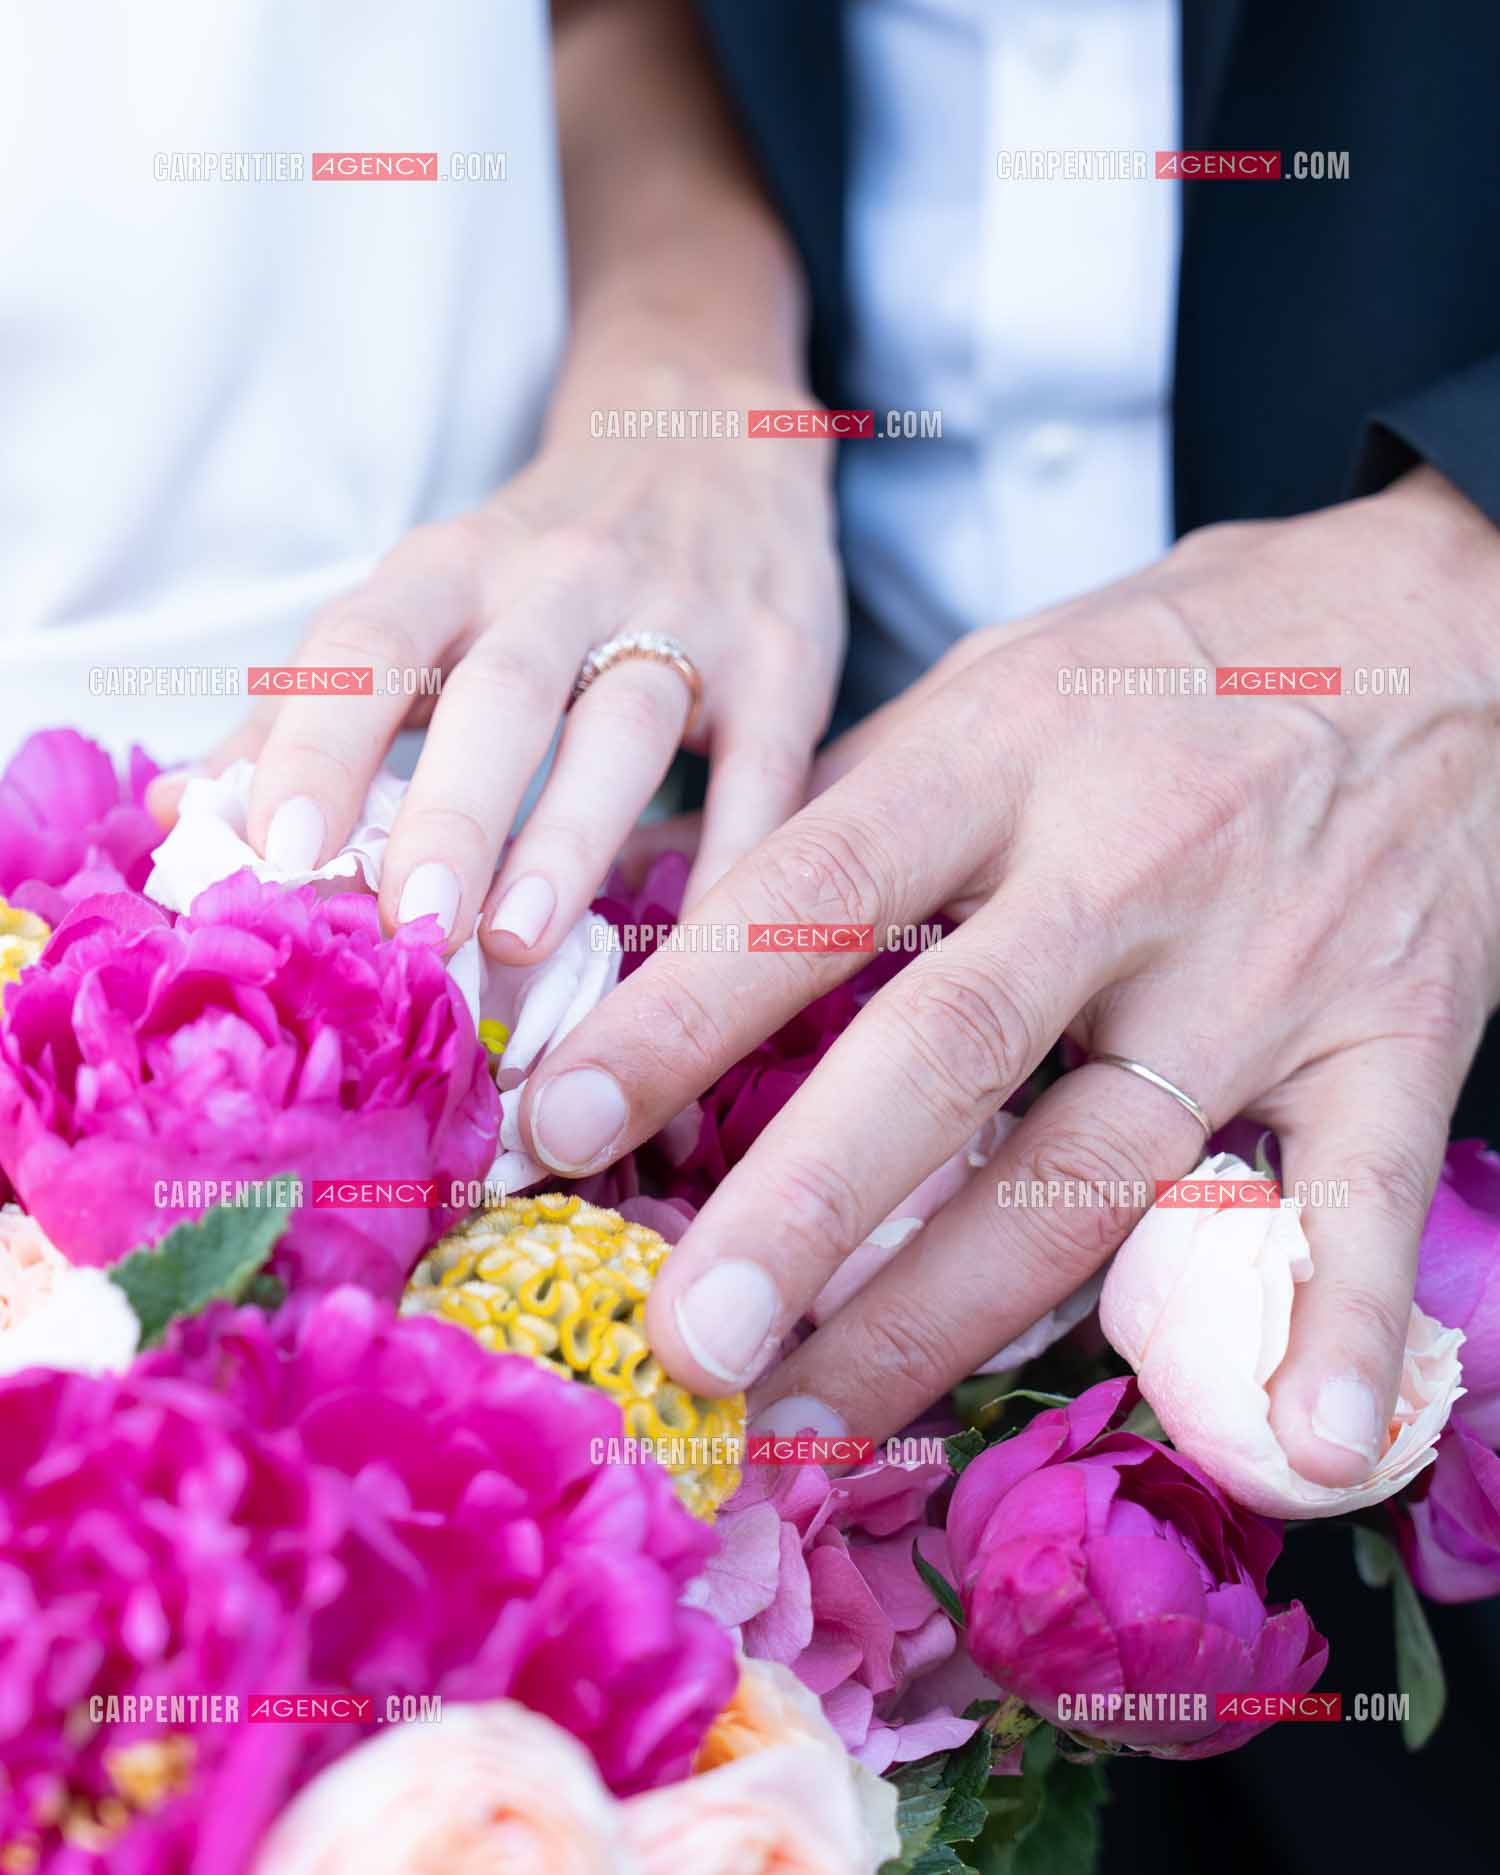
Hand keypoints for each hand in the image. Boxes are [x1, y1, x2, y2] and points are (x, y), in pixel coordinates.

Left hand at [148, 389, 841, 959]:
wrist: (708, 432)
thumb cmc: (537, 559)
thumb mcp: (421, 599)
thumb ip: (309, 709)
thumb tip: (182, 817)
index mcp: (450, 566)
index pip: (368, 644)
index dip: (316, 744)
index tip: (274, 859)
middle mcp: (560, 579)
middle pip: (500, 691)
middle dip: (452, 810)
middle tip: (410, 926)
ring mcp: (684, 614)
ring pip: (626, 726)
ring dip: (572, 836)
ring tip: (518, 942)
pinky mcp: (783, 660)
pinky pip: (761, 768)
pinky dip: (730, 855)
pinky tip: (696, 945)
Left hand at [516, 465, 1499, 1485]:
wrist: (1446, 623)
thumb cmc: (1179, 662)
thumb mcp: (999, 678)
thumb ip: (854, 806)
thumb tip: (664, 916)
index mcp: (1006, 750)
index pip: (816, 888)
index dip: (678, 1014)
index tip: (556, 1129)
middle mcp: (1128, 861)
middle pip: (945, 1048)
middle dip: (801, 1205)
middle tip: (683, 1339)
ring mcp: (1268, 961)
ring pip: (1101, 1159)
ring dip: (955, 1310)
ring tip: (817, 1420)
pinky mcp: (1399, 1034)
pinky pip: (1362, 1195)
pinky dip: (1338, 1325)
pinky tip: (1295, 1451)